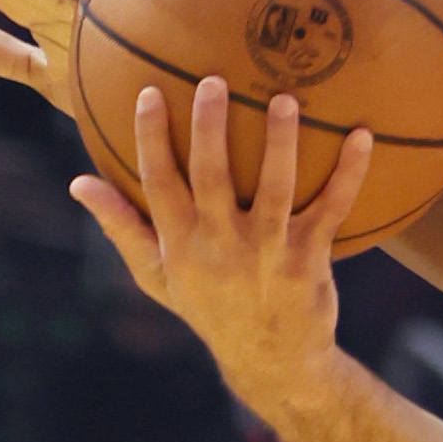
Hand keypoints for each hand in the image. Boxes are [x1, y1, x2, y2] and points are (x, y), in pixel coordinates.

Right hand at [69, 75, 374, 413]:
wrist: (272, 361)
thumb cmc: (209, 309)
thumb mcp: (158, 277)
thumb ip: (122, 228)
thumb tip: (79, 183)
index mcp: (180, 243)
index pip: (158, 182)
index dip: (151, 137)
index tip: (151, 93)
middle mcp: (222, 244)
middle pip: (211, 176)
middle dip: (210, 127)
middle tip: (214, 81)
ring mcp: (268, 250)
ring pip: (274, 188)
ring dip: (280, 143)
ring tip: (285, 100)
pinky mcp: (310, 257)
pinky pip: (333, 208)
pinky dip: (350, 173)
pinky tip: (363, 138)